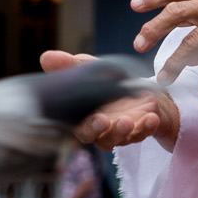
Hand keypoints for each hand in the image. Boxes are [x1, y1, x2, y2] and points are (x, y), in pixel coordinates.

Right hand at [39, 51, 180, 149]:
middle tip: (113, 122)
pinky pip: (143, 134)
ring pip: (121, 141)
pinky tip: (153, 117)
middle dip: (107, 133)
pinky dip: (147, 127)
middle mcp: (103, 129)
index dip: (90, 128)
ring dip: (127, 132)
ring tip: (133, 119)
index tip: (99, 119)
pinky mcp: (139, 130)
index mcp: (86, 117)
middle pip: (101, 140)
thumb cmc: (107, 80)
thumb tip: (45, 57)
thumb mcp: (90, 68)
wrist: (138, 86)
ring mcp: (122, 132)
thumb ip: (70, 65)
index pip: (83, 130)